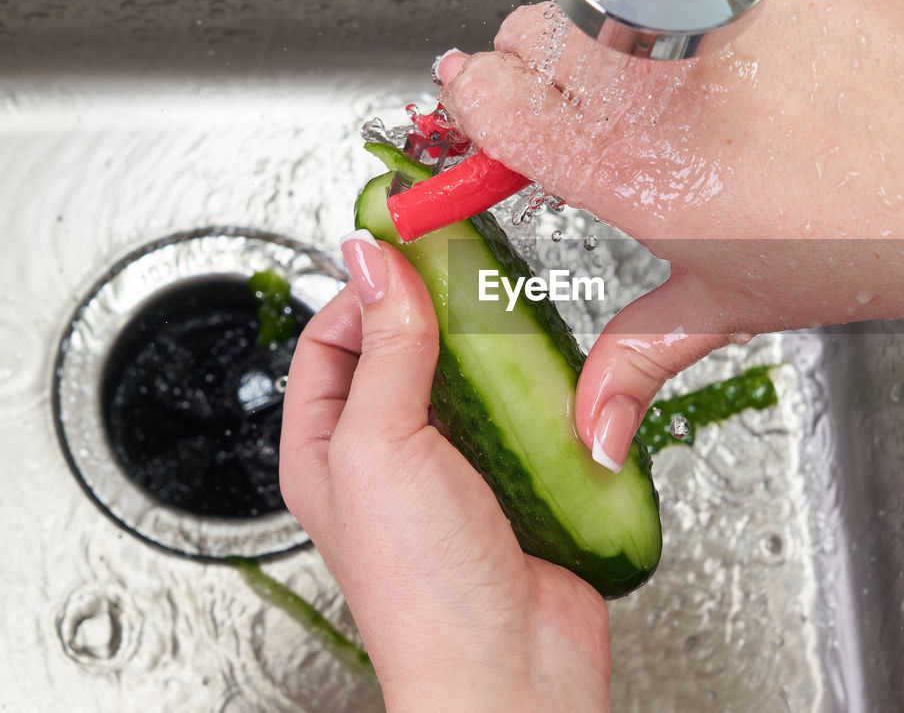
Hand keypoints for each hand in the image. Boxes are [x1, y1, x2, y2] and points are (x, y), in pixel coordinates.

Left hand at [279, 230, 610, 710]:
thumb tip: (372, 260)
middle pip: (405, 353)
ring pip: (473, 382)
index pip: (329, 341)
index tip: (408, 251)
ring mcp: (456, 471)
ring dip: (497, 353)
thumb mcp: (380, 446)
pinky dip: (543, 395)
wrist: (512, 670)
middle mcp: (388, 458)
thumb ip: (382, 349)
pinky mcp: (518, 485)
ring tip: (517, 320)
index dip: (362, 291)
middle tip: (473, 274)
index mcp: (328, 448)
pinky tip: (557, 378)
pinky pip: (528, 419)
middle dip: (438, 312)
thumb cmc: (424, 590)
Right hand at [438, 0, 903, 444]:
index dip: (480, 104)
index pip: (491, 101)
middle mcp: (658, 85)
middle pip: (531, 33)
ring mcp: (710, 15)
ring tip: (678, 74)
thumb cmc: (862, 242)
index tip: (487, 108)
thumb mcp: (729, 306)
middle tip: (596, 98)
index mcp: (631, 171)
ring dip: (613, 26)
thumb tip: (593, 425)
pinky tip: (741, 45)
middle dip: (541, 62)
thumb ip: (636, 358)